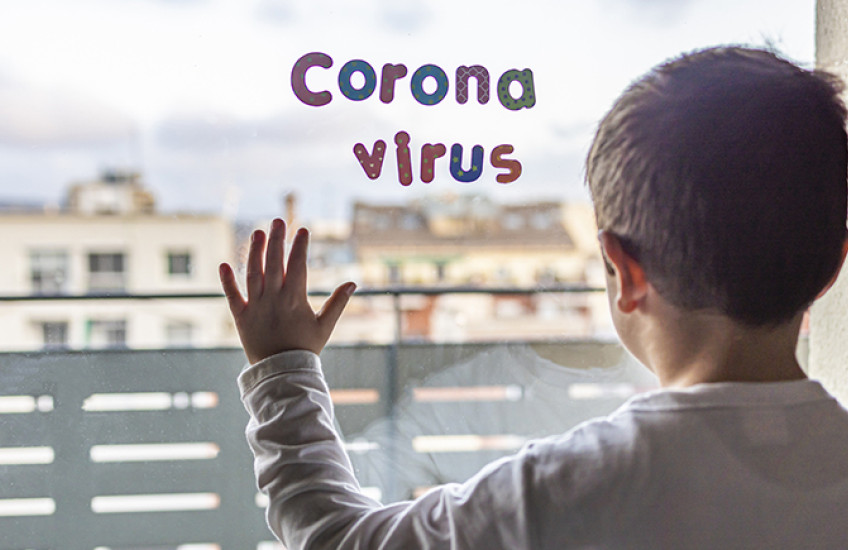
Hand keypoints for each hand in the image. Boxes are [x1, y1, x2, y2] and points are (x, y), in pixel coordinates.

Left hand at [219, 218, 355, 363]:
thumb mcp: (325, 326)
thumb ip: (337, 303)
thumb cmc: (305, 349)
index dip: (300, 246)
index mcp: (295, 300)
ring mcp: (256, 307)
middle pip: (274, 263)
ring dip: (254, 252)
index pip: (297, 266)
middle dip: (277, 240)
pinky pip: (232, 296)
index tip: (303, 230)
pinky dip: (227, 281)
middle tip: (278, 220)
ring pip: (253, 274)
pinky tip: (224, 264)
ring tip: (257, 233)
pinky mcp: (241, 317)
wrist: (281, 373)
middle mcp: (274, 299)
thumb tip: (353, 282)